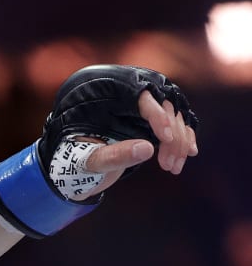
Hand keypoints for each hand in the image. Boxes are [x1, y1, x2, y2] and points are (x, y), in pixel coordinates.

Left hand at [75, 88, 200, 197]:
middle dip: (171, 137)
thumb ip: (113, 156)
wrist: (78, 168)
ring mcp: (143, 113)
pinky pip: (176, 126)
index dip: (157, 115)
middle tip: (167, 165)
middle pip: (164, 107)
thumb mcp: (89, 161)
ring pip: (174, 117)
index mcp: (107, 102)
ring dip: (179, 142)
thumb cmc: (76, 161)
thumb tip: (147, 148)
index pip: (141, 96)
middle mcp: (129, 103)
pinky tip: (188, 154)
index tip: (165, 138)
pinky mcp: (152, 126)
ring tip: (172, 168)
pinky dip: (184, 139)